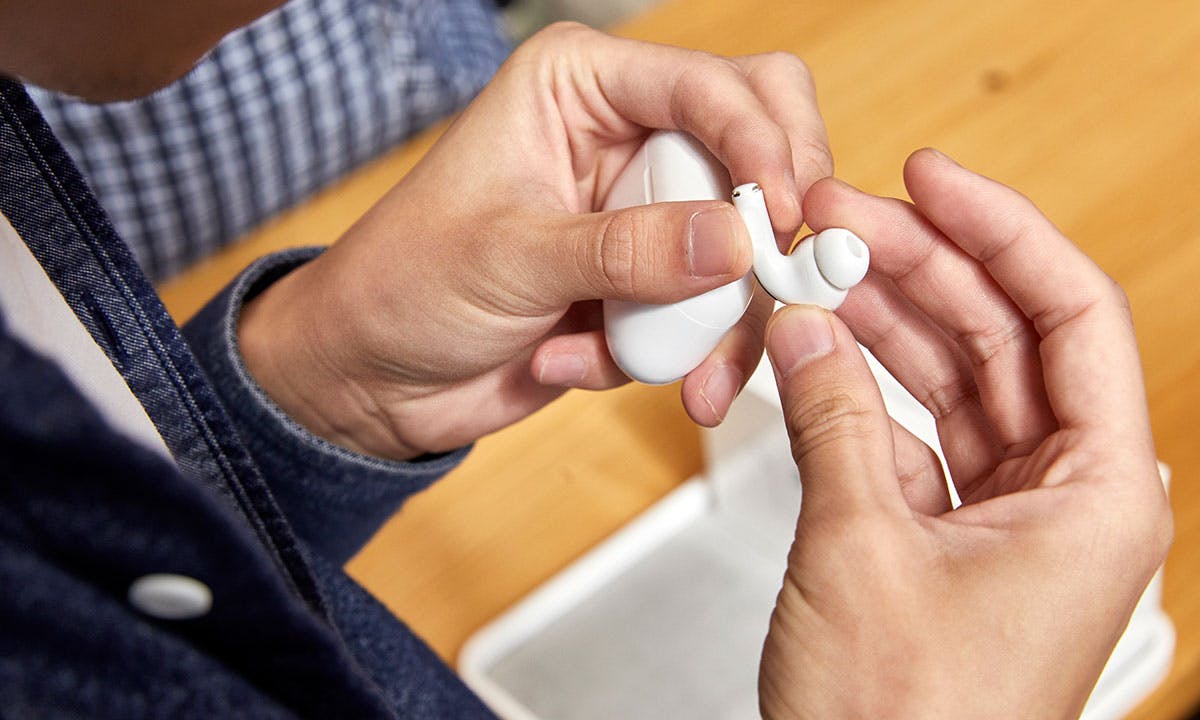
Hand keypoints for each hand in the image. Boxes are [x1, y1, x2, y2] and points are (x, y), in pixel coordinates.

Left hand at [237, 23, 832, 459]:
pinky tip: (570, 361)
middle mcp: (628, 140)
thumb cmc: (406, 282)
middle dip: (765, 232)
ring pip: (747, 249)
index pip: (713, 87)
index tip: (778, 219)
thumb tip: (735, 242)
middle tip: (766, 287)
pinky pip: (709, 314)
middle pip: (759, 154)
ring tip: (667, 372)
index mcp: (583, 87)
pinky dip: (664, 355)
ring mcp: (646, 216)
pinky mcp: (651, 284)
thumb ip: (626, 250)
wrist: (372, 377)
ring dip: (714, 321)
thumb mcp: (511, 257)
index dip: (761, 146)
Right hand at [757, 150, 1170, 718]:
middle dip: (921, 268)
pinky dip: (859, 389)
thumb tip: (804, 329)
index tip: (932, 181)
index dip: (1000, 231)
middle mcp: (1066, 496)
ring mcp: (1004, 514)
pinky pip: (908, 431)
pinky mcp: (945, 535)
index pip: (1069, 316)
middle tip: (843, 219)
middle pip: (1003, 337)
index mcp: (1099, 495)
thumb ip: (831, 419)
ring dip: (883, 322)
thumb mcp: (859, 548)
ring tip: (817, 269)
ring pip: (952, 381)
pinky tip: (814, 349)